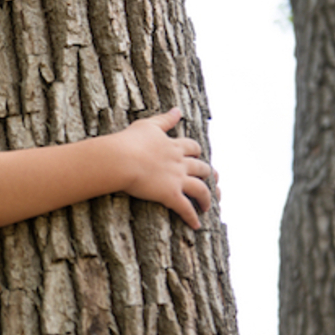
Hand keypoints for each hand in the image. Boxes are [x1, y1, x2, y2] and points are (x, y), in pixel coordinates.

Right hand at [116, 108, 213, 229]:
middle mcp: (180, 163)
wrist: (121, 159)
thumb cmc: (128, 141)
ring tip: (208, 207)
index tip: (198, 154)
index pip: (192, 147)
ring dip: (207, 199)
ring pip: (201, 190)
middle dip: (209, 174)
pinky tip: (196, 225)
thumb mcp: (147, 125)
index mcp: (173, 146)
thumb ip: (164, 119)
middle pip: (202, 168)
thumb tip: (177, 109)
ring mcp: (177, 179)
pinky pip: (186, 208)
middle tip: (213, 180)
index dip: (196, 151)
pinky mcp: (170, 195)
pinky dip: (192, 217)